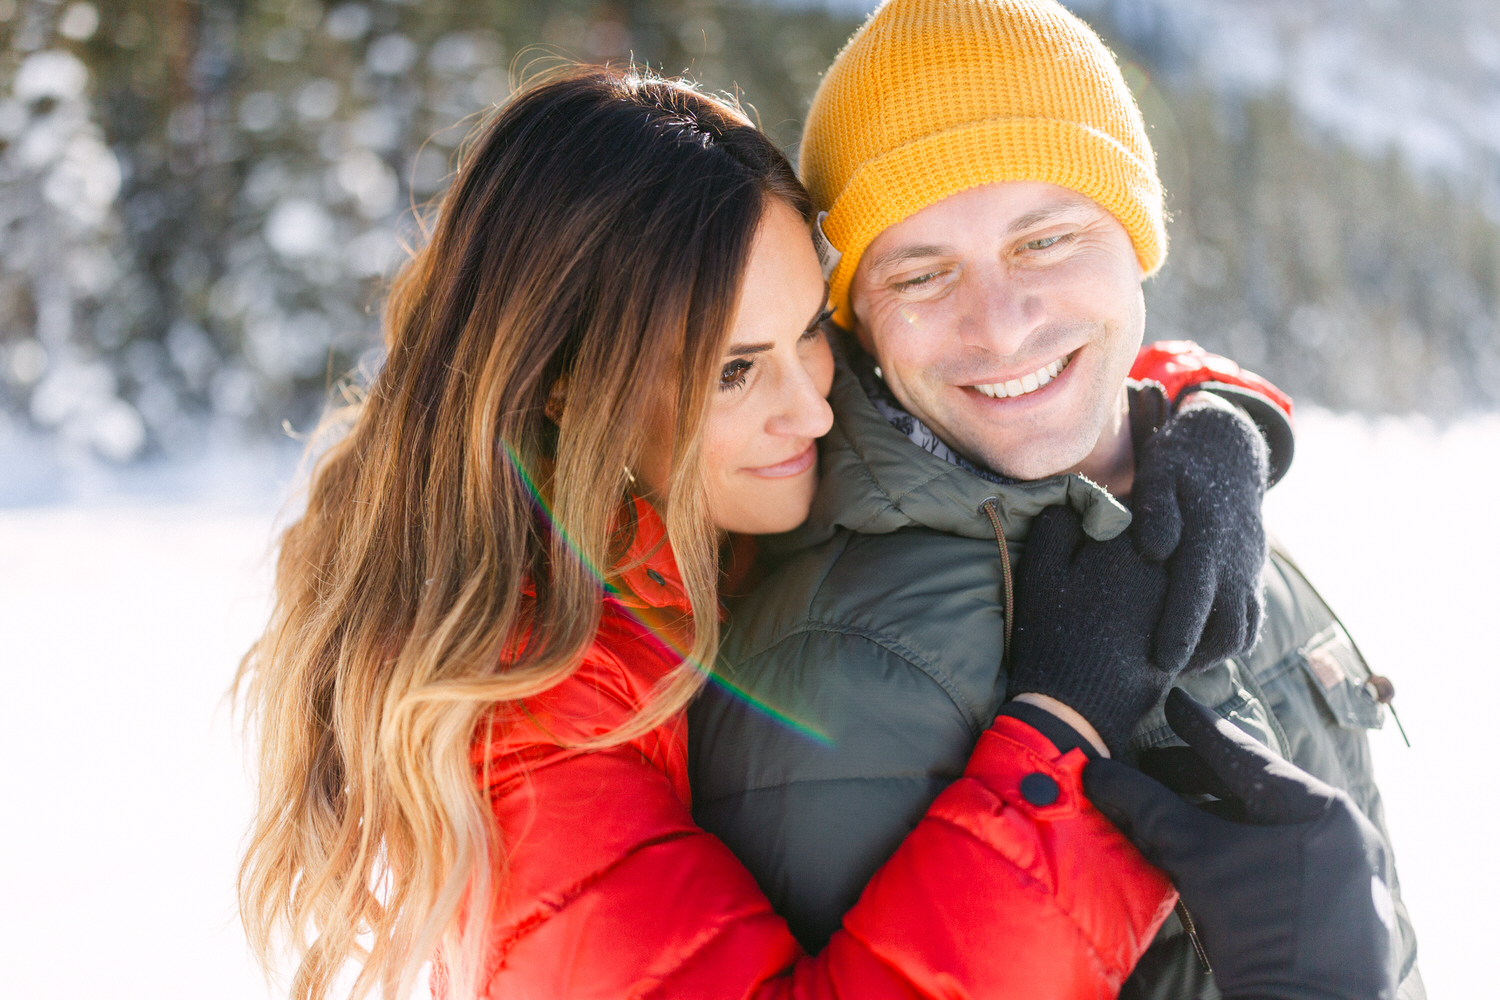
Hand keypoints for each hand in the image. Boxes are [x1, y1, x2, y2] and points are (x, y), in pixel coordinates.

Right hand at [1007, 504, 1168, 754]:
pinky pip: (1177, 610)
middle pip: (1157, 539)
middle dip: (1136, 545)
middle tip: (1103, 570)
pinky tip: (1130, 627)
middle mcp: (1168, 569)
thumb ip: (1058, 523)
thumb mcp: (1041, 572)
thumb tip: (1075, 502)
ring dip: (1151, 577)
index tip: (1091, 535)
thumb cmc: (1051, 636)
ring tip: (1115, 601)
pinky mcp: (1187, 637)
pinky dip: (1160, 611)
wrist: (1076, 709)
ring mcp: (1182, 605)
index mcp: (1132, 542)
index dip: (1107, 518)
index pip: (1128, 506)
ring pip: (1170, 575)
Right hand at [1083, 689, 1396, 999]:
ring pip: (1267, 827)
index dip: (1199, 727)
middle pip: (1255, 790)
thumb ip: (1148, 807)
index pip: (1245, 753)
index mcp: (1321, 808)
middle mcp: (1345, 833)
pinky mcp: (1340, 908)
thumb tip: (1098, 772)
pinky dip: (1238, 850)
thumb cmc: (1264, 934)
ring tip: (1167, 813)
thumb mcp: (1197, 858)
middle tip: (1152, 766)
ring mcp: (1348, 873)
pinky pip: (1281, 859)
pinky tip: (1201, 856)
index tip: (1174, 703)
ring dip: (1214, 817)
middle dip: (1197, 779)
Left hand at [1130, 393, 1269, 673]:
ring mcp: (1249, 569)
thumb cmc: (1178, 464)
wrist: (1226, 448)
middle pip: (1228, 625)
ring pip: (1243, 629)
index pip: (1198, 593)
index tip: (1161, 663)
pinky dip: (1228, 642)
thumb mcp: (1160, 474)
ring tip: (1173, 669)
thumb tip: (1154, 550)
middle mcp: (1236, 560)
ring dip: (1213, 654)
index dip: (1181, 631)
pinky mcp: (1251, 574)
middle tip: (1156, 678)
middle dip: (1197, 657)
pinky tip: (1195, 651)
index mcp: (1210, 538)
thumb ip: (1156, 510)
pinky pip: (1250, 620)